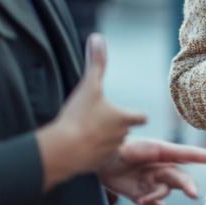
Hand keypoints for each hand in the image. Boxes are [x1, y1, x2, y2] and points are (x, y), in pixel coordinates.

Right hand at [37, 34, 147, 189]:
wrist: (64, 150)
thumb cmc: (79, 116)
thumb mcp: (89, 85)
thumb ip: (96, 62)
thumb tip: (97, 37)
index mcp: (124, 117)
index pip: (140, 117)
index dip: (136, 114)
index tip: (135, 114)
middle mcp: (122, 136)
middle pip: (124, 131)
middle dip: (116, 128)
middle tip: (100, 122)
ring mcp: (110, 153)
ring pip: (112, 146)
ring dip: (104, 142)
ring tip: (88, 136)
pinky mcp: (98, 167)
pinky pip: (99, 160)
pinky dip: (92, 156)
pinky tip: (80, 150)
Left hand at [99, 138, 205, 204]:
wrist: (99, 159)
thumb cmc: (119, 147)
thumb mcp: (137, 147)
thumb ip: (154, 154)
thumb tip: (168, 148)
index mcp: (164, 152)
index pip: (193, 155)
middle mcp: (161, 167)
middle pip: (181, 179)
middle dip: (188, 186)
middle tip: (194, 194)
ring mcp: (152, 181)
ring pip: (166, 193)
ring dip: (157, 197)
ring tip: (143, 198)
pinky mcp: (141, 193)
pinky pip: (154, 204)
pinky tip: (150, 204)